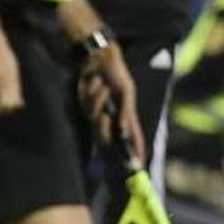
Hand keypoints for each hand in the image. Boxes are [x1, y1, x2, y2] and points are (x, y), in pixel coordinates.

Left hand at [88, 44, 143, 166]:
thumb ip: (127, 112)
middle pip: (107, 136)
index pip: (134, 137)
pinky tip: (94, 82)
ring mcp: (98, 112)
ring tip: (102, 86)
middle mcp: (113, 117)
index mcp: (126, 115)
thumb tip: (124, 131)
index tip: (139, 165)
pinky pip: (86, 107)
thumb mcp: (126, 90)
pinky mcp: (85, 105)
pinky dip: (91, 94)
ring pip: (94, 120)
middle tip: (105, 115)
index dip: (136, 152)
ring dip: (98, 101)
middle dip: (103, 127)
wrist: (98, 58)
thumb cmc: (117, 72)